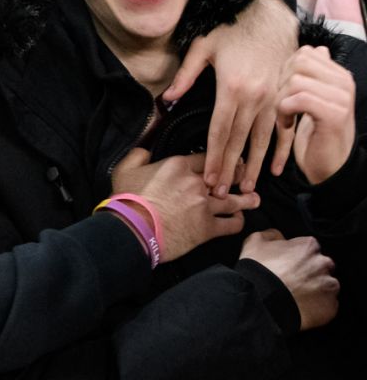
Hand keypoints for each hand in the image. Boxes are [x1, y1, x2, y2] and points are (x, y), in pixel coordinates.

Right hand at [111, 148, 259, 262]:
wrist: (133, 227)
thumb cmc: (128, 199)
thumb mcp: (125, 169)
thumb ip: (138, 155)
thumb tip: (145, 152)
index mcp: (179, 165)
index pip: (206, 157)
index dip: (217, 158)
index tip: (225, 159)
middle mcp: (197, 183)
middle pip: (226, 176)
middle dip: (239, 174)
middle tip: (245, 174)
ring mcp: (205, 206)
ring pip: (235, 200)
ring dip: (247, 199)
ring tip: (254, 198)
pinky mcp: (208, 228)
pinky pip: (231, 224)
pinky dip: (238, 221)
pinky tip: (240, 219)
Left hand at [163, 0, 296, 196]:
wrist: (268, 16)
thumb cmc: (231, 30)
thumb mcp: (202, 47)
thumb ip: (186, 75)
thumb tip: (167, 99)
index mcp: (231, 88)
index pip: (219, 131)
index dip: (213, 157)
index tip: (208, 178)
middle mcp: (254, 97)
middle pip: (238, 141)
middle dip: (229, 168)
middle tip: (221, 193)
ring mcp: (273, 98)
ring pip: (261, 140)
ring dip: (253, 165)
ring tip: (246, 188)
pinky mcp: (284, 97)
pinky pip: (284, 129)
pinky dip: (280, 150)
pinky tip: (273, 168)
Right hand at [240, 229, 338, 330]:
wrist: (260, 301)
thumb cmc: (258, 271)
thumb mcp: (254, 242)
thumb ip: (271, 235)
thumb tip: (278, 237)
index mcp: (308, 246)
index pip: (309, 247)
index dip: (297, 255)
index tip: (289, 263)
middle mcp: (323, 264)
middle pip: (321, 266)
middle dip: (310, 272)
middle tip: (292, 280)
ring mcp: (329, 286)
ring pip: (326, 286)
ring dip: (315, 289)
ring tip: (296, 295)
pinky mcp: (330, 307)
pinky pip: (327, 305)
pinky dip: (317, 305)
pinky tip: (301, 306)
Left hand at [275, 46, 355, 184]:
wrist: (330, 166)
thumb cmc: (316, 133)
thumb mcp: (313, 99)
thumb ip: (314, 75)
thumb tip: (318, 49)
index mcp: (339, 76)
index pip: (305, 53)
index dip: (285, 70)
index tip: (285, 92)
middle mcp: (344, 83)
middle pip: (298, 62)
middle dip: (281, 83)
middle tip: (283, 105)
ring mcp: (342, 98)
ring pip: (295, 80)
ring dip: (281, 100)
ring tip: (285, 118)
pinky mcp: (334, 114)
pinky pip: (298, 99)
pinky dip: (285, 112)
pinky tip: (287, 125)